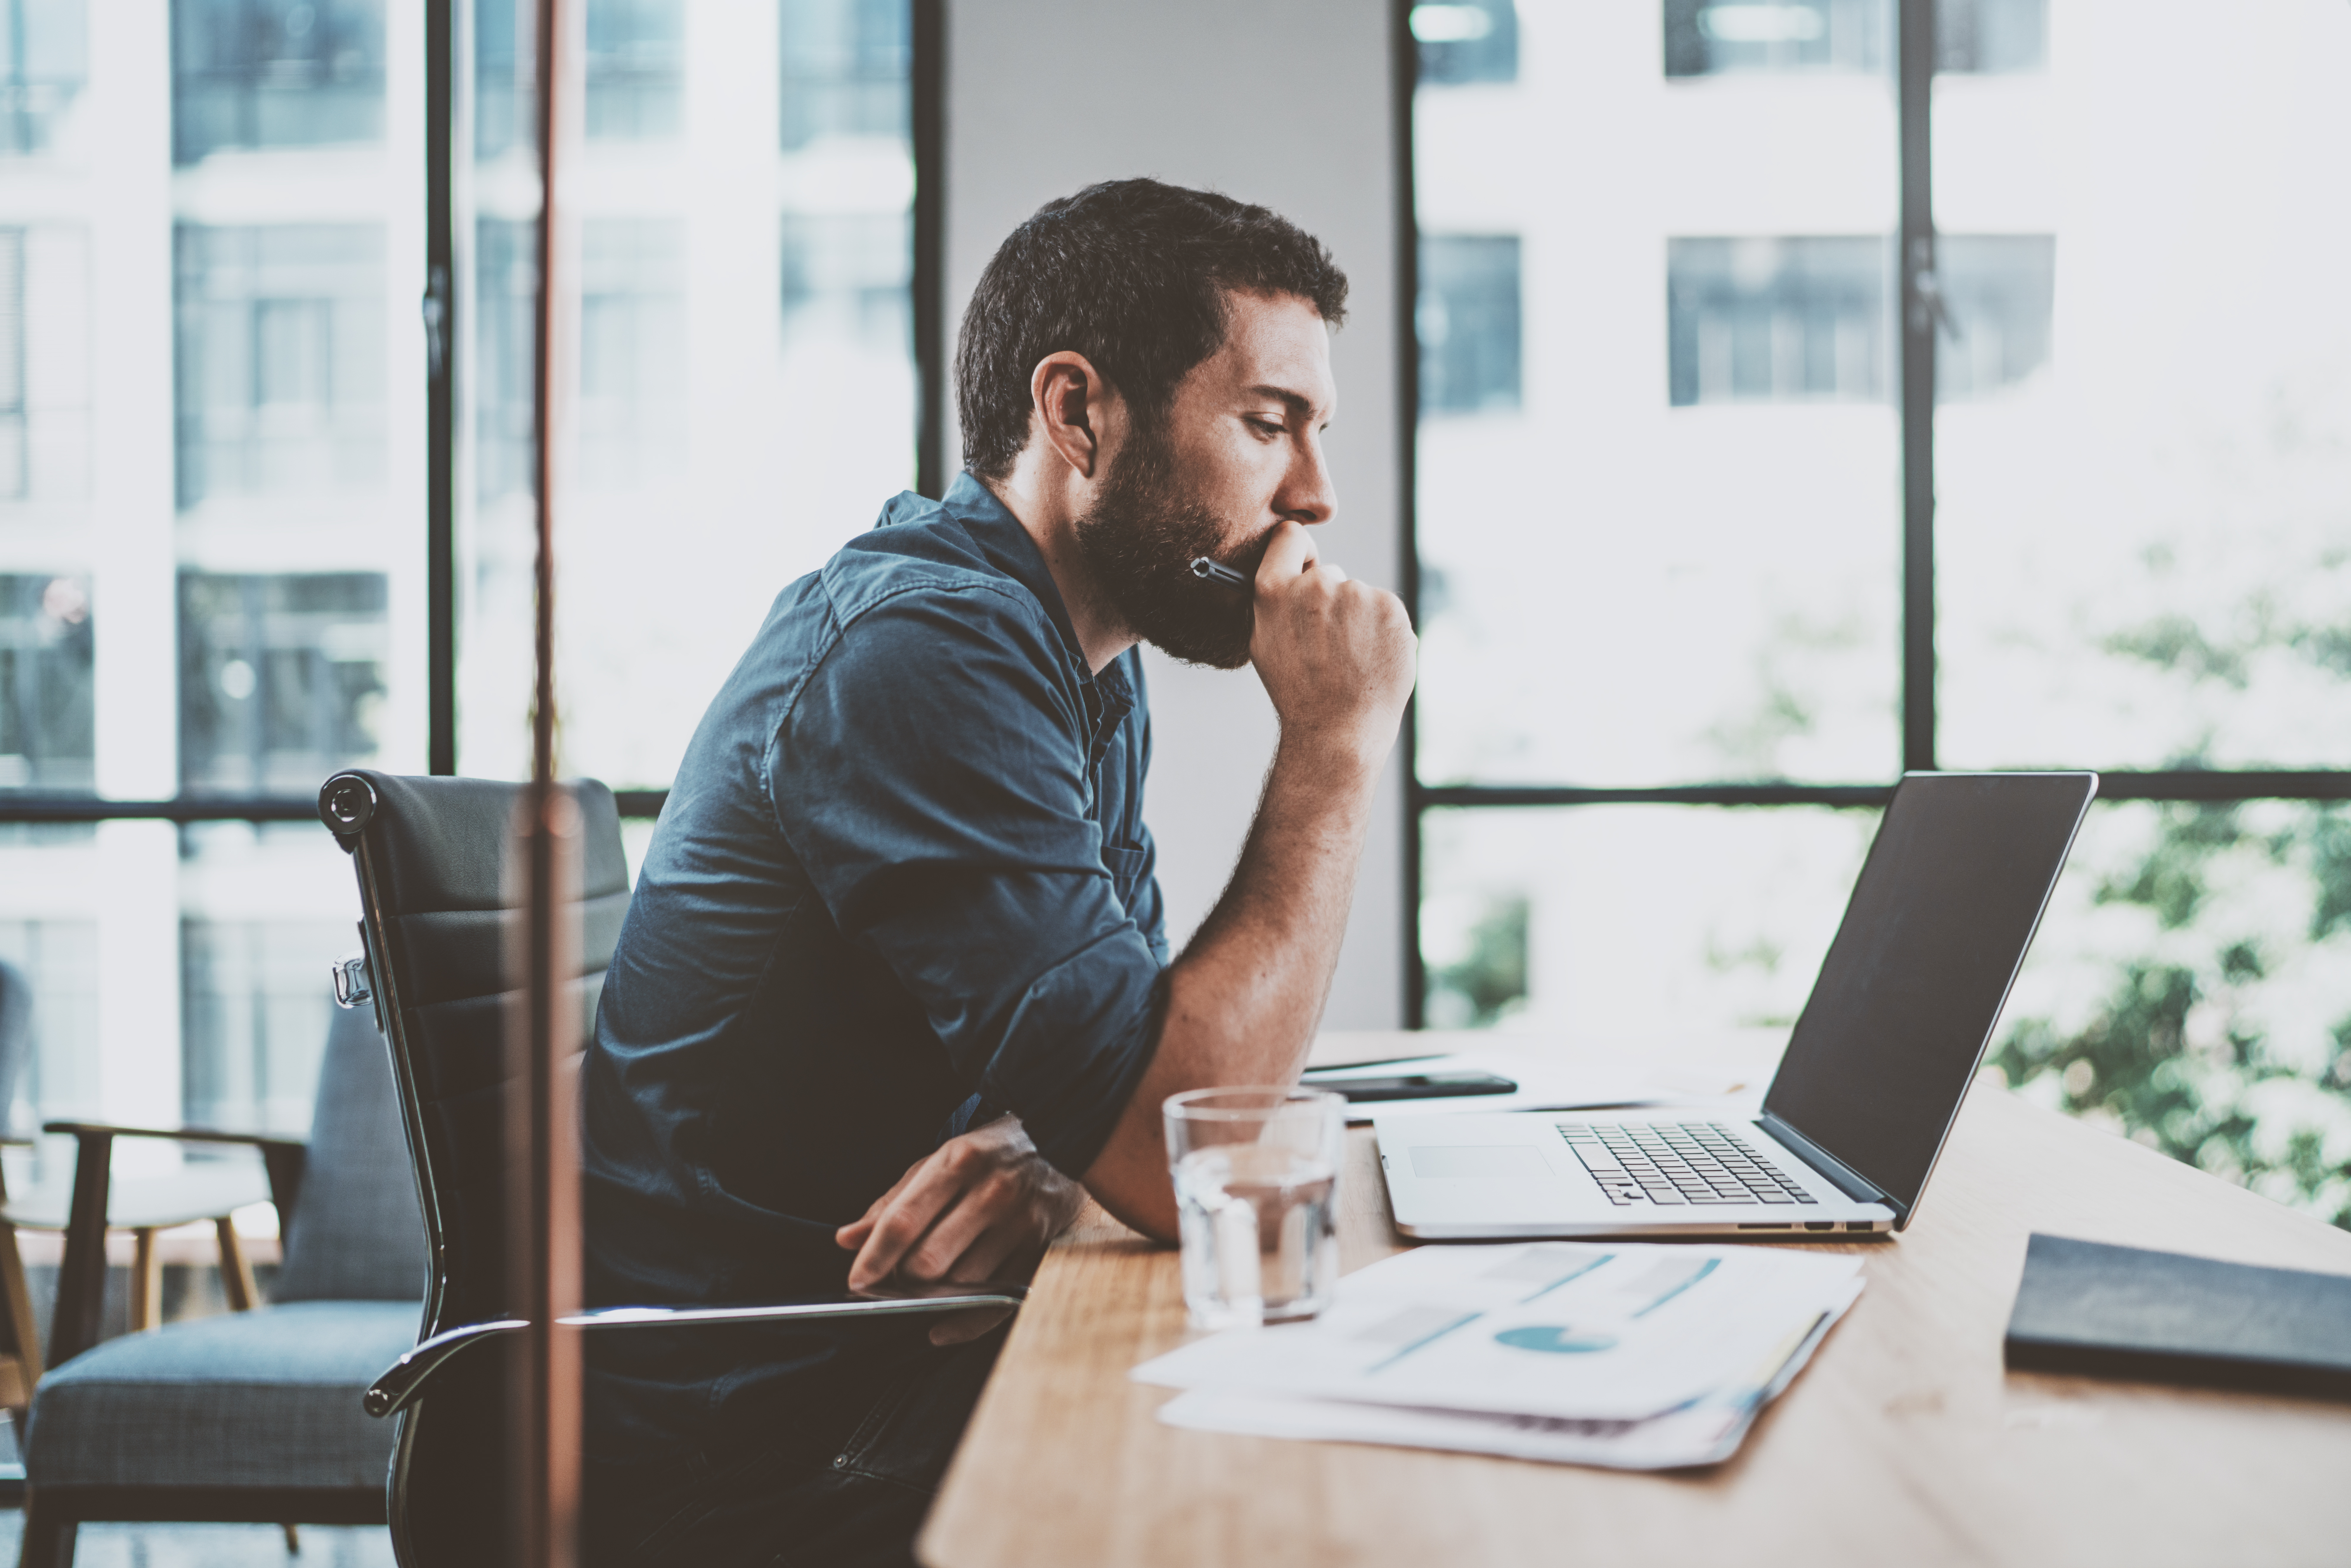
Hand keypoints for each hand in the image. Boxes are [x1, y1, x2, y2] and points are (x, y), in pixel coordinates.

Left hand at [835, 1115, 1085, 1344]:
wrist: (1061, 1142)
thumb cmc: (987, 1156)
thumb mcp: (937, 1163)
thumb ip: (892, 1202)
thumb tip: (847, 1239)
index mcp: (959, 1162)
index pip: (905, 1220)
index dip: (875, 1257)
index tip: (857, 1281)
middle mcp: (992, 1192)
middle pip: (930, 1261)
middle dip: (904, 1279)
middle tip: (898, 1277)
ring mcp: (1021, 1222)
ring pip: (960, 1285)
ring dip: (935, 1294)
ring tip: (930, 1282)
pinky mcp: (1041, 1249)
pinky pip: (995, 1303)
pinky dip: (963, 1322)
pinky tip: (941, 1326)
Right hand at [1249, 520, 1415, 770]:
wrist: (1338, 731)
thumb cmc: (1298, 693)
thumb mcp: (1264, 643)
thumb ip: (1274, 601)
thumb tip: (1290, 573)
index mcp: (1274, 590)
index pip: (1289, 537)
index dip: (1298, 552)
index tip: (1305, 570)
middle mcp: (1316, 584)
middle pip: (1329, 574)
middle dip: (1330, 602)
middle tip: (1328, 646)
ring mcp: (1357, 594)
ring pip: (1360, 596)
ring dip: (1358, 620)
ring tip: (1351, 660)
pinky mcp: (1391, 608)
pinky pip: (1386, 610)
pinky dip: (1384, 631)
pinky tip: (1372, 660)